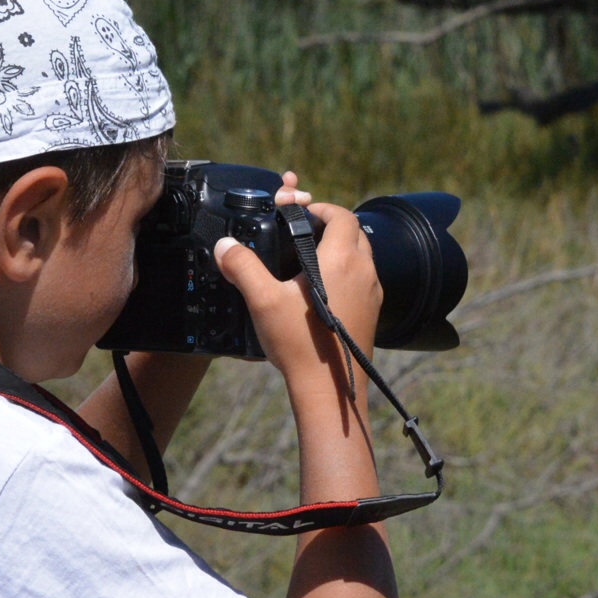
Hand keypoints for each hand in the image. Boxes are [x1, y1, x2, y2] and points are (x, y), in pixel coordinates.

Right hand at [214, 173, 381, 409]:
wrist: (329, 389)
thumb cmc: (299, 343)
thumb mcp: (263, 301)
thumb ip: (243, 267)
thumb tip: (224, 245)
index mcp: (341, 259)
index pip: (340, 215)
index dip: (320, 207)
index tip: (298, 212)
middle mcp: (364, 270)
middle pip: (354, 231)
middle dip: (330, 224)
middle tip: (302, 231)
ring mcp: (372, 292)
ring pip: (361, 254)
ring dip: (340, 247)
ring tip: (309, 258)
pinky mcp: (373, 311)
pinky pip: (363, 278)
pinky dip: (346, 270)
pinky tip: (321, 288)